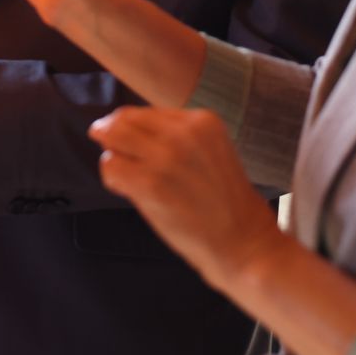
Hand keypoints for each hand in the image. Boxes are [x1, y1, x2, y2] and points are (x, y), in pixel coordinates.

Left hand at [89, 107, 281, 293]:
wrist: (244, 242)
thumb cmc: (224, 203)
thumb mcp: (209, 151)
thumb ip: (174, 137)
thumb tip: (123, 127)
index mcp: (202, 120)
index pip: (144, 112)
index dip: (132, 129)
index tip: (132, 146)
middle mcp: (183, 132)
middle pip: (123, 119)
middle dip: (111, 134)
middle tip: (111, 150)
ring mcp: (167, 157)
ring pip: (112, 137)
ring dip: (112, 155)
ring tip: (125, 174)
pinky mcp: (151, 184)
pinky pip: (110, 167)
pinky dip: (111, 178)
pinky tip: (126, 190)